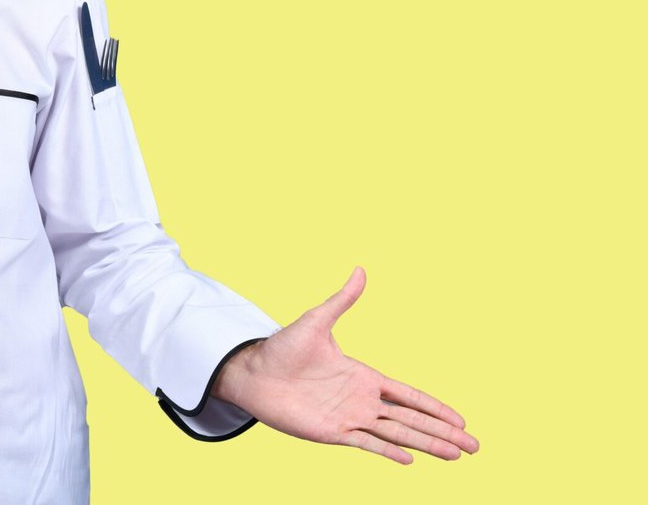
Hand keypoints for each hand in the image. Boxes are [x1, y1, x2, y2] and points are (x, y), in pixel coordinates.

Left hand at [213, 267, 478, 463]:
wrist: (252, 373)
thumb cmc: (282, 348)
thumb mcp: (316, 321)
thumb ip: (342, 300)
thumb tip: (361, 268)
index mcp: (363, 376)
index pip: (408, 394)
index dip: (435, 406)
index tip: (462, 419)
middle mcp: (361, 400)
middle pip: (411, 419)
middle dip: (443, 432)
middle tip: (475, 447)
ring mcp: (348, 418)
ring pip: (397, 434)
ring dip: (427, 444)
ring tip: (456, 457)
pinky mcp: (331, 432)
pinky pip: (367, 444)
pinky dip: (388, 452)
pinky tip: (410, 460)